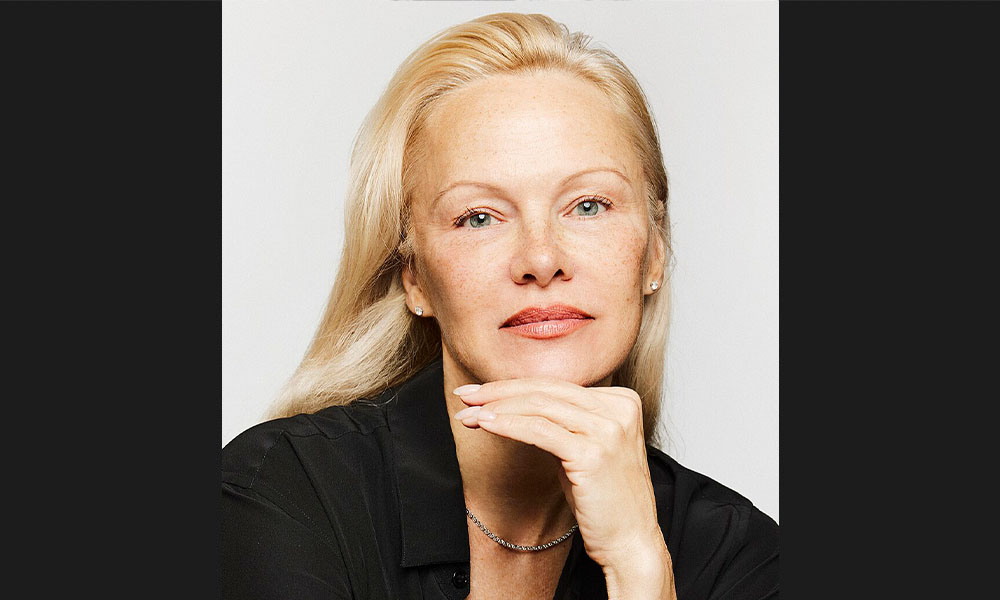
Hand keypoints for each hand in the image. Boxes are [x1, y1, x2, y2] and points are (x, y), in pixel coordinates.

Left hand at [453, 378, 671, 577]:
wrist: (631, 543)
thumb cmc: (605, 501)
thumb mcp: (586, 449)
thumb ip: (563, 423)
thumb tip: (516, 404)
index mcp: (622, 401)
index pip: (557, 384)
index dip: (514, 385)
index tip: (482, 392)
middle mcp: (619, 409)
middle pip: (546, 390)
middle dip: (498, 391)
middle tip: (465, 396)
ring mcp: (608, 430)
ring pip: (540, 406)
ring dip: (496, 408)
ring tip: (468, 415)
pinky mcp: (593, 453)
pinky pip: (539, 431)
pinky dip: (507, 425)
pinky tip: (485, 424)